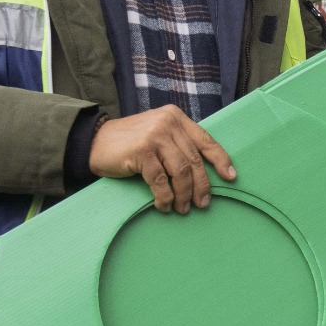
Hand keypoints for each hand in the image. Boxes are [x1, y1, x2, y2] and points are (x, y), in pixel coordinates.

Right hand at [90, 106, 235, 212]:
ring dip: (184, 194)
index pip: (205, 140)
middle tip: (203, 204)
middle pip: (194, 160)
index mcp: (176, 117)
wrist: (95, 141)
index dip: (220, 160)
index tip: (231, 177)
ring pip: (181, 172)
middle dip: (202, 186)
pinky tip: (164, 206)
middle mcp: (168, 123)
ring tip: (183, 208)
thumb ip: (178, 144)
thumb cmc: (130, 142)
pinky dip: (165, 197)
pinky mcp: (141, 151)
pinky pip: (160, 181)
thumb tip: (203, 173)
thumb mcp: (158, 134)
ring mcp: (154, 136)